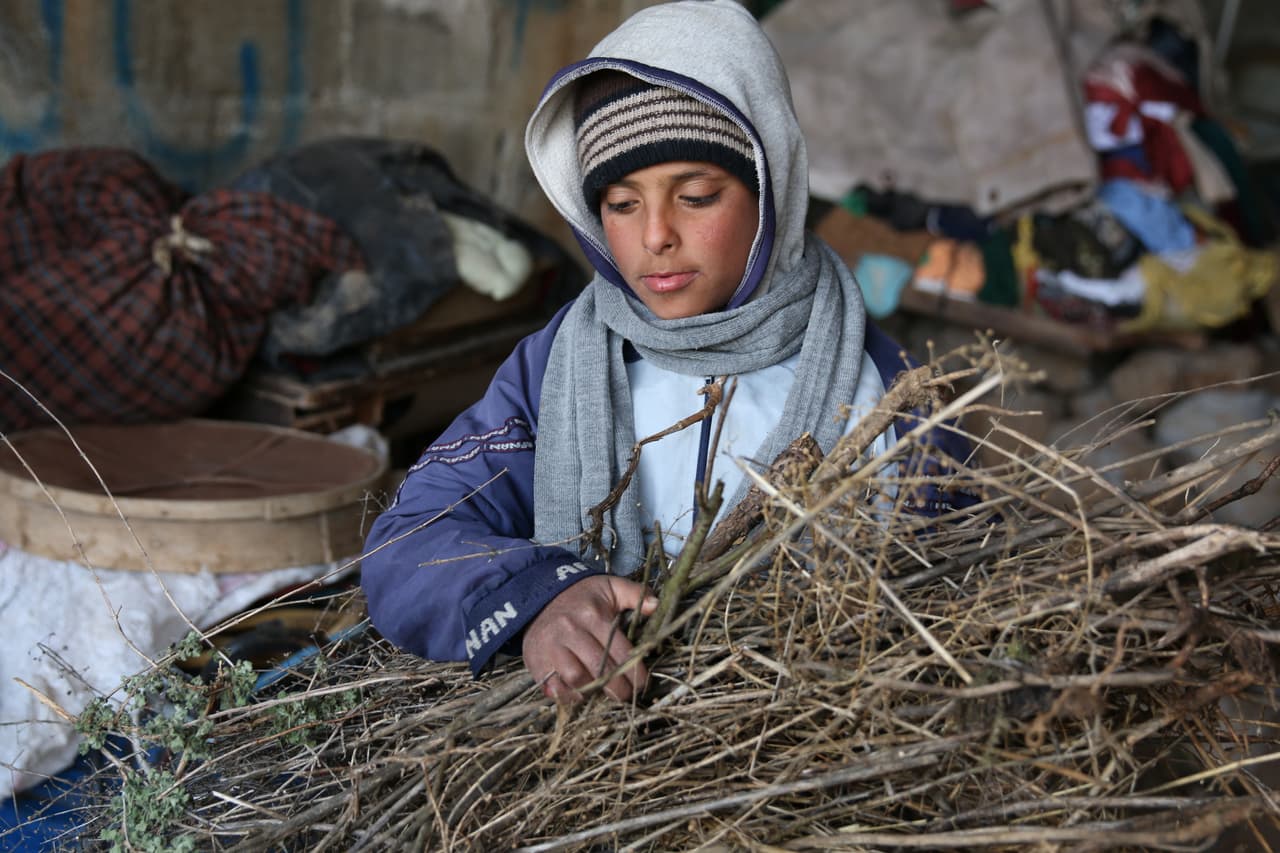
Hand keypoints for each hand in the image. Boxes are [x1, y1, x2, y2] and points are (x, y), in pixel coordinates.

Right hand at [522, 575, 658, 702]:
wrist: (539, 596)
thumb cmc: (580, 596)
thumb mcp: (608, 586)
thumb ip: (634, 593)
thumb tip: (656, 606)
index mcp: (593, 616)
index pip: (620, 651)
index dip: (635, 672)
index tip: (642, 684)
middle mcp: (572, 632)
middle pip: (600, 669)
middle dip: (618, 688)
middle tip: (626, 695)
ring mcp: (552, 648)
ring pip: (577, 679)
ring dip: (594, 691)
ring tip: (604, 693)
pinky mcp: (537, 661)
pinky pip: (555, 687)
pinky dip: (570, 695)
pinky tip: (581, 692)